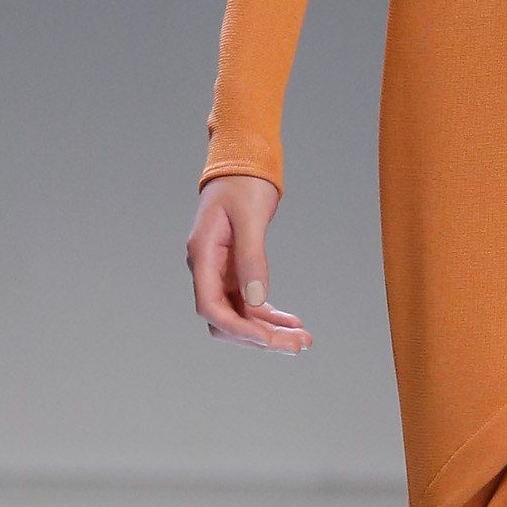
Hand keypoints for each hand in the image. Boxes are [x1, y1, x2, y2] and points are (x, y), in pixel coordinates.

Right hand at [187, 175, 312, 352]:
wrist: (241, 161)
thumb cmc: (243, 183)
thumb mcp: (251, 218)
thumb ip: (252, 258)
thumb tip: (256, 299)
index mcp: (203, 255)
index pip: (210, 307)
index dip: (238, 329)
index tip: (269, 339)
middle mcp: (207, 268)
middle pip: (226, 319)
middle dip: (261, 337)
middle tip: (299, 345)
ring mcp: (220, 271)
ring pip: (240, 315)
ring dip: (270, 330)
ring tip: (303, 340)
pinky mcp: (234, 270)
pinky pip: (249, 302)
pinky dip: (269, 315)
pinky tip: (292, 322)